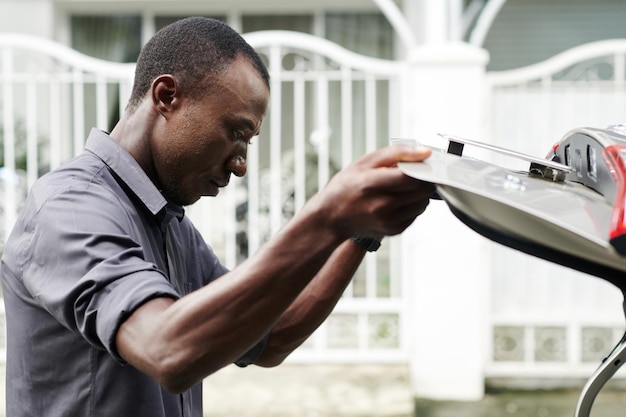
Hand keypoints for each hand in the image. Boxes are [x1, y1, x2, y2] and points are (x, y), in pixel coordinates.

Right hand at [313, 145, 433, 237]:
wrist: (331, 216)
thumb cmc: (348, 185)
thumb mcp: (367, 161)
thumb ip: (398, 153)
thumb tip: (426, 152)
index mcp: (371, 184)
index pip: (411, 177)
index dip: (420, 169)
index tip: (418, 165)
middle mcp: (381, 206)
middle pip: (421, 191)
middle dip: (422, 180)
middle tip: (412, 174)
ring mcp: (388, 221)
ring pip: (422, 203)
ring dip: (420, 193)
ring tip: (403, 188)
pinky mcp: (393, 230)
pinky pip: (416, 214)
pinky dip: (413, 205)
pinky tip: (398, 200)